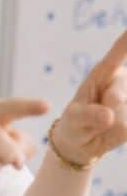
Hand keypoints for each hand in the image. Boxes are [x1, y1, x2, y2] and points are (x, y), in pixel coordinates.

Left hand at [52, 31, 126, 164]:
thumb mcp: (74, 119)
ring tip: (104, 124)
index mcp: (104, 72)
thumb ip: (89, 115)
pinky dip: (120, 132)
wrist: (83, 143)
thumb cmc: (75, 123)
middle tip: (98, 115)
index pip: (119, 53)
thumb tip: (109, 115)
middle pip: (118, 96)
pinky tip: (111, 129)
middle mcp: (122, 81)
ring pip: (125, 117)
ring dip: (113, 127)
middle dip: (105, 111)